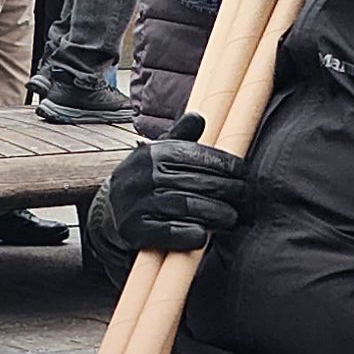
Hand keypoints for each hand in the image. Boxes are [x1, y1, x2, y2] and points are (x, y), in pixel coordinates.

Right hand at [106, 112, 249, 251]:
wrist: (109, 213)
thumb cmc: (145, 182)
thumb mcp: (158, 155)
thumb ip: (180, 138)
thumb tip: (199, 117)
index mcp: (153, 153)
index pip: (198, 156)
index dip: (227, 165)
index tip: (244, 174)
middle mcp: (143, 175)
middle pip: (198, 183)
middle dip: (229, 192)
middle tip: (245, 200)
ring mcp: (136, 203)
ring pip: (188, 207)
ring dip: (216, 215)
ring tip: (232, 219)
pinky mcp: (133, 229)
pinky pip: (167, 232)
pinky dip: (189, 235)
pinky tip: (204, 236)